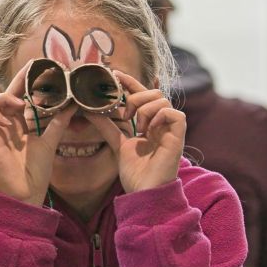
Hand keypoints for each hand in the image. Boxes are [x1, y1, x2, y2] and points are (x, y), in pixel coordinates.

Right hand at [0, 60, 76, 206]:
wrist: (28, 190)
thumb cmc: (37, 169)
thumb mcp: (51, 140)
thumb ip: (60, 121)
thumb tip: (75, 103)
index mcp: (20, 121)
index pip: (21, 94)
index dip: (27, 79)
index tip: (39, 65)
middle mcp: (6, 122)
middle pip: (6, 93)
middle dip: (17, 79)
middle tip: (32, 66)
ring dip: (3, 98)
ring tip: (18, 103)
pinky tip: (9, 123)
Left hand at [87, 71, 185, 193]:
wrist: (144, 192)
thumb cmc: (135, 172)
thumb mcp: (117, 144)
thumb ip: (107, 126)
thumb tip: (88, 109)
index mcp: (149, 123)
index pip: (142, 94)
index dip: (130, 82)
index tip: (114, 74)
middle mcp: (162, 123)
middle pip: (154, 92)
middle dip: (136, 96)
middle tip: (124, 114)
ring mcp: (171, 129)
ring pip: (162, 100)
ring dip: (144, 109)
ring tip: (136, 127)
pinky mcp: (178, 137)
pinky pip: (174, 114)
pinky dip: (159, 117)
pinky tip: (148, 130)